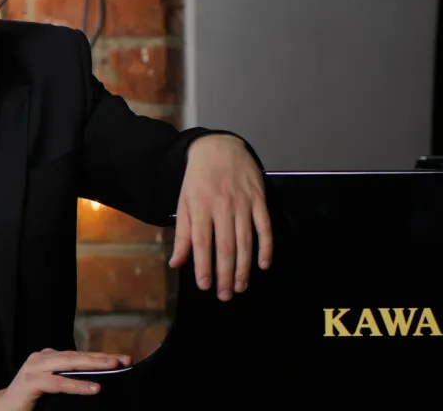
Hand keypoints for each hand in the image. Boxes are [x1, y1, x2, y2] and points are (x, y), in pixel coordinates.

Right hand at [0, 349, 131, 410]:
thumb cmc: (29, 400)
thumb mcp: (53, 388)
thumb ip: (69, 379)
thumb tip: (98, 381)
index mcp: (50, 357)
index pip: (80, 355)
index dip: (102, 356)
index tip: (125, 359)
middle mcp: (43, 357)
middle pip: (78, 356)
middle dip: (103, 358)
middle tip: (125, 360)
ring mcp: (35, 367)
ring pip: (70, 364)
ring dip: (94, 365)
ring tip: (114, 368)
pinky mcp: (31, 381)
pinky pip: (59, 383)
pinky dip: (77, 385)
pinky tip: (94, 388)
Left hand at [169, 134, 271, 300]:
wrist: (219, 147)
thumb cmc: (198, 179)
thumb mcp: (184, 203)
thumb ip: (183, 235)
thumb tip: (176, 263)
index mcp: (201, 207)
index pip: (202, 242)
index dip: (204, 266)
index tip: (205, 286)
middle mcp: (222, 206)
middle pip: (225, 246)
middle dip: (226, 274)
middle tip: (225, 295)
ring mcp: (243, 203)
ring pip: (245, 241)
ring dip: (244, 267)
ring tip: (240, 286)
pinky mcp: (259, 199)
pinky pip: (264, 226)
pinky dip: (266, 246)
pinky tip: (263, 264)